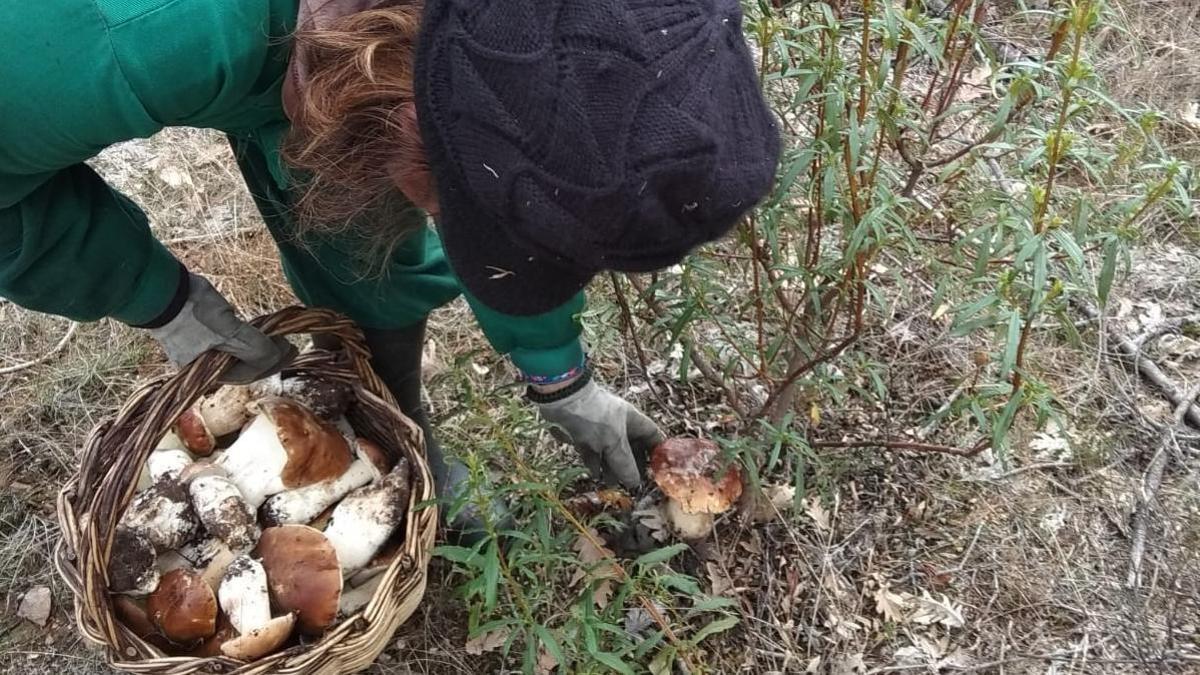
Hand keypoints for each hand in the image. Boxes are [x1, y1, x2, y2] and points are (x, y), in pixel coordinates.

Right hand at [148, 274, 295, 383]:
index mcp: (207, 374)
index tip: (289, 349)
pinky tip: (257, 332)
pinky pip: (228, 341)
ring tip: (278, 339)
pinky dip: (245, 337)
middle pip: (243, 366)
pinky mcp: (200, 333)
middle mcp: (204, 366)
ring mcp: (200, 350)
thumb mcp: (230, 333)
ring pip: (237, 353)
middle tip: (289, 347)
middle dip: (268, 357)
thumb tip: (276, 355)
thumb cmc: (195, 315)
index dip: (272, 363)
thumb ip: (255, 348)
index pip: (248, 374)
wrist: (164, 291)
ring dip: (258, 347)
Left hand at [532, 374, 662, 489]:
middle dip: (631, 464)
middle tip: (631, 483)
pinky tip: (596, 475)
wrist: (562, 402)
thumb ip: (625, 463)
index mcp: (632, 420)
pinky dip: (595, 464)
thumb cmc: (595, 418)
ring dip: (612, 467)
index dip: (656, 451)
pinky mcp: (584, 435)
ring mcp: (600, 430)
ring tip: (612, 484)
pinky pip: (593, 453)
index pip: (651, 434)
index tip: (656, 470)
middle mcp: (618, 424)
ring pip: (610, 452)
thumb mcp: (614, 442)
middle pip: (631, 447)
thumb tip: (635, 483)